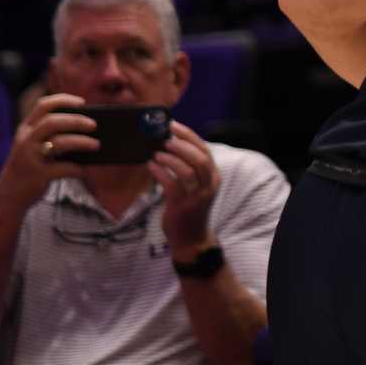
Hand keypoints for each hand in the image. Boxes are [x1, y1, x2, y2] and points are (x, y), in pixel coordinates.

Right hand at [0, 93, 98, 210]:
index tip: (82, 102)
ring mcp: (30, 157)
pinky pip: (62, 168)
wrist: (9, 195)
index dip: (63, 100)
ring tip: (96, 145)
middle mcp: (25, 140)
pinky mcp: (37, 175)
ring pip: (58, 142)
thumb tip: (89, 129)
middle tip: (95, 125)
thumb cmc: (30, 167)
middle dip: (76, 121)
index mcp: (25, 129)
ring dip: (81, 142)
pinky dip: (77, 168)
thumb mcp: (34, 147)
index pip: (43, 105)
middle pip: (52, 121)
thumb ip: (52, 136)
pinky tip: (84, 170)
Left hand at [152, 121, 220, 260]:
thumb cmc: (189, 209)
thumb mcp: (195, 187)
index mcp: (214, 177)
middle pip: (199, 158)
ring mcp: (197, 196)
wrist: (190, 239)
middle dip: (181, 144)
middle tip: (164, 137)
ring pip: (187, 170)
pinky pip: (172, 184)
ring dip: (170, 158)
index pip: (205, 150)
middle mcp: (209, 185)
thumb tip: (168, 144)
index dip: (189, 136)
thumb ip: (188, 169)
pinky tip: (151, 165)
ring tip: (156, 152)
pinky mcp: (183, 206)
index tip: (173, 125)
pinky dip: (160, 171)